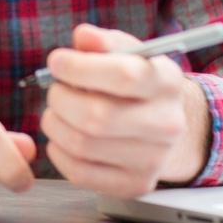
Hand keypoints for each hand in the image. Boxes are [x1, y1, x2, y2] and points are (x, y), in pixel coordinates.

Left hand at [40, 24, 211, 197]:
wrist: (166, 126)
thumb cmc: (136, 84)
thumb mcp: (128, 53)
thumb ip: (104, 42)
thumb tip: (83, 37)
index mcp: (167, 82)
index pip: (125, 75)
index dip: (80, 68)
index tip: (57, 62)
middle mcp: (167, 124)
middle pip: (97, 116)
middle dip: (61, 98)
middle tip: (55, 90)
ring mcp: (153, 160)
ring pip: (82, 145)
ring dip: (55, 123)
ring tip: (58, 111)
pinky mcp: (135, 185)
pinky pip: (80, 172)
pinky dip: (59, 152)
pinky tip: (63, 136)